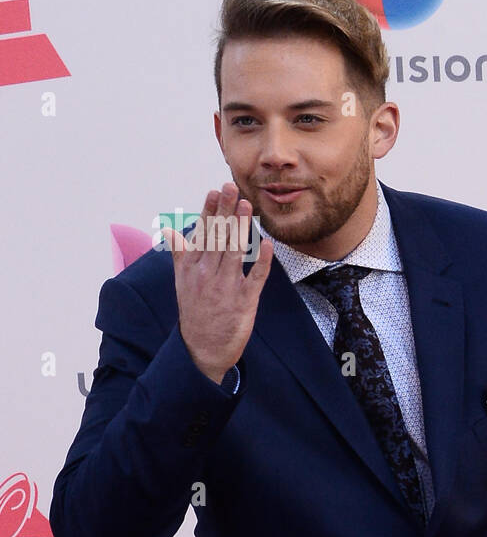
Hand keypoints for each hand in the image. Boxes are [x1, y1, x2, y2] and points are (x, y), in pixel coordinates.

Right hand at [163, 183, 273, 383]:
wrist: (203, 348)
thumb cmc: (195, 312)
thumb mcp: (182, 282)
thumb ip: (180, 254)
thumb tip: (170, 231)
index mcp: (193, 267)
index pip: (203, 233)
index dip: (210, 211)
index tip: (215, 191)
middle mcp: (208, 274)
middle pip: (219, 237)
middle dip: (226, 211)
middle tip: (233, 188)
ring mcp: (226, 286)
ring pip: (234, 251)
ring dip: (241, 227)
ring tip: (247, 206)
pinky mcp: (244, 300)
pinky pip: (255, 276)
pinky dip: (262, 260)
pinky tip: (267, 243)